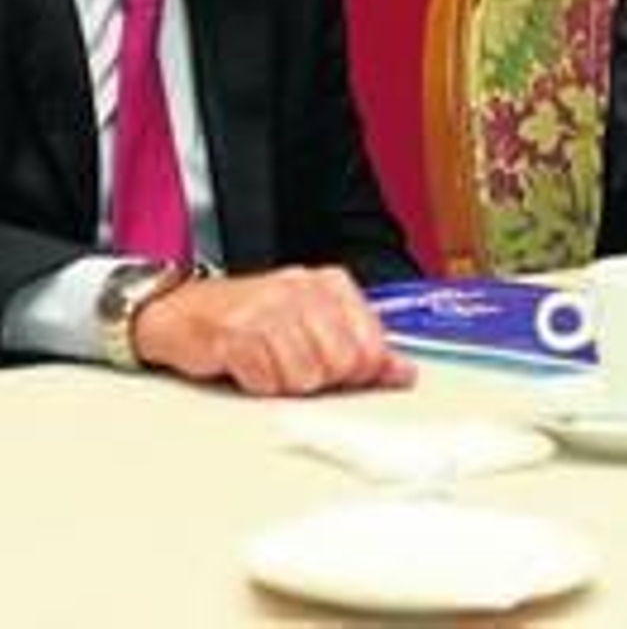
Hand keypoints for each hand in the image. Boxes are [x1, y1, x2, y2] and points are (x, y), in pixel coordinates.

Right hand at [132, 266, 415, 396]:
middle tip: (297, 368)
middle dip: (322, 379)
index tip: (340, 372)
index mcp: (331, 284)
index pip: (371, 344)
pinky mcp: (235, 334)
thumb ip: (361, 345)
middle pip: (342, 364)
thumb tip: (403, 372)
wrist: (182, 311)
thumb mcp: (315, 322)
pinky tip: (249, 366)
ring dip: (287, 384)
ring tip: (271, 364)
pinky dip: (259, 385)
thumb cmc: (253, 319)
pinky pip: (267, 382)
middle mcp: (303, 290)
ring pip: (306, 377)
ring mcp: (268, 309)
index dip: (359, 371)